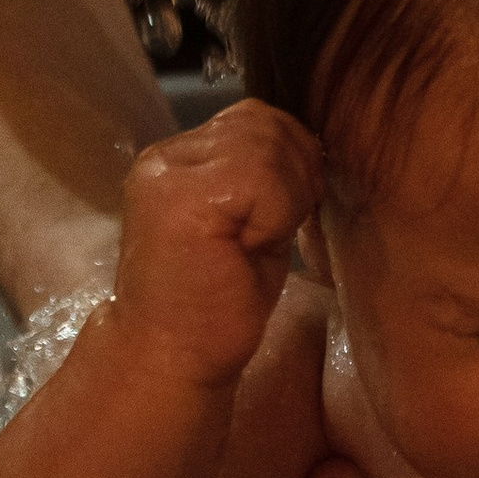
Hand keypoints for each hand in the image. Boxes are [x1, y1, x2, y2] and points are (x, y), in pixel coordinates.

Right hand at [110, 102, 319, 391]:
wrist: (171, 361)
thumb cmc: (217, 304)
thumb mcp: (250, 223)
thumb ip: (267, 175)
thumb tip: (313, 143)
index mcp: (178, 158)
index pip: (253, 116)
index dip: (289, 156)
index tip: (287, 211)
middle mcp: (165, 157)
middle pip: (263, 121)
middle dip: (294, 170)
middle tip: (280, 227)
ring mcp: (169, 175)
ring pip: (266, 143)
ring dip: (286, 193)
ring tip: (262, 238)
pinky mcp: (182, 200)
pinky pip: (262, 176)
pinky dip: (277, 211)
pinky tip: (254, 246)